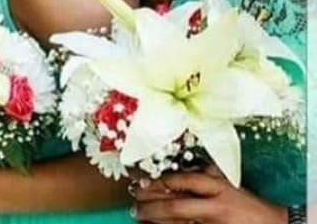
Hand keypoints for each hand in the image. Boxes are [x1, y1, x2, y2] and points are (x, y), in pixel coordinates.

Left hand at [131, 165, 286, 223]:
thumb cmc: (248, 204)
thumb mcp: (230, 183)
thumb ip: (207, 173)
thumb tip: (182, 165)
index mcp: (220, 187)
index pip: (186, 181)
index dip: (162, 181)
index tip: (145, 180)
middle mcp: (216, 206)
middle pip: (176, 206)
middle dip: (151, 204)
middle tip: (135, 201)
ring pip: (177, 222)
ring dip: (155, 218)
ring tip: (139, 214)